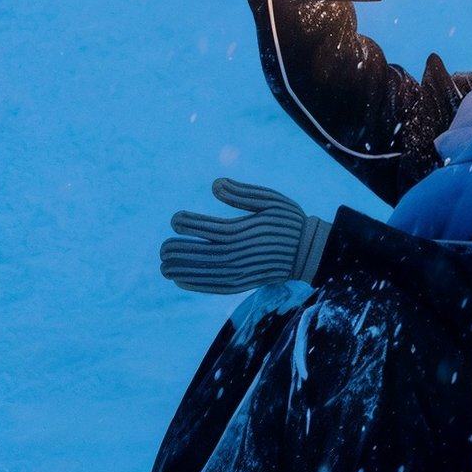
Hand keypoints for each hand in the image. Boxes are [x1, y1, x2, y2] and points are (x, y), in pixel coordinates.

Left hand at [160, 178, 329, 294]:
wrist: (309, 252)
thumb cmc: (288, 220)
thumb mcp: (270, 199)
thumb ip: (241, 193)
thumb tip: (214, 185)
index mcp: (246, 231)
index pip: (211, 229)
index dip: (190, 225)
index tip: (174, 220)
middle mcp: (241, 254)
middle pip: (204, 255)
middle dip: (181, 252)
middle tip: (162, 249)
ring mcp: (243, 271)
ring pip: (208, 273)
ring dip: (184, 271)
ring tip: (165, 267)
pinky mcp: (245, 283)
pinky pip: (217, 286)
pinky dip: (197, 285)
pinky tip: (182, 282)